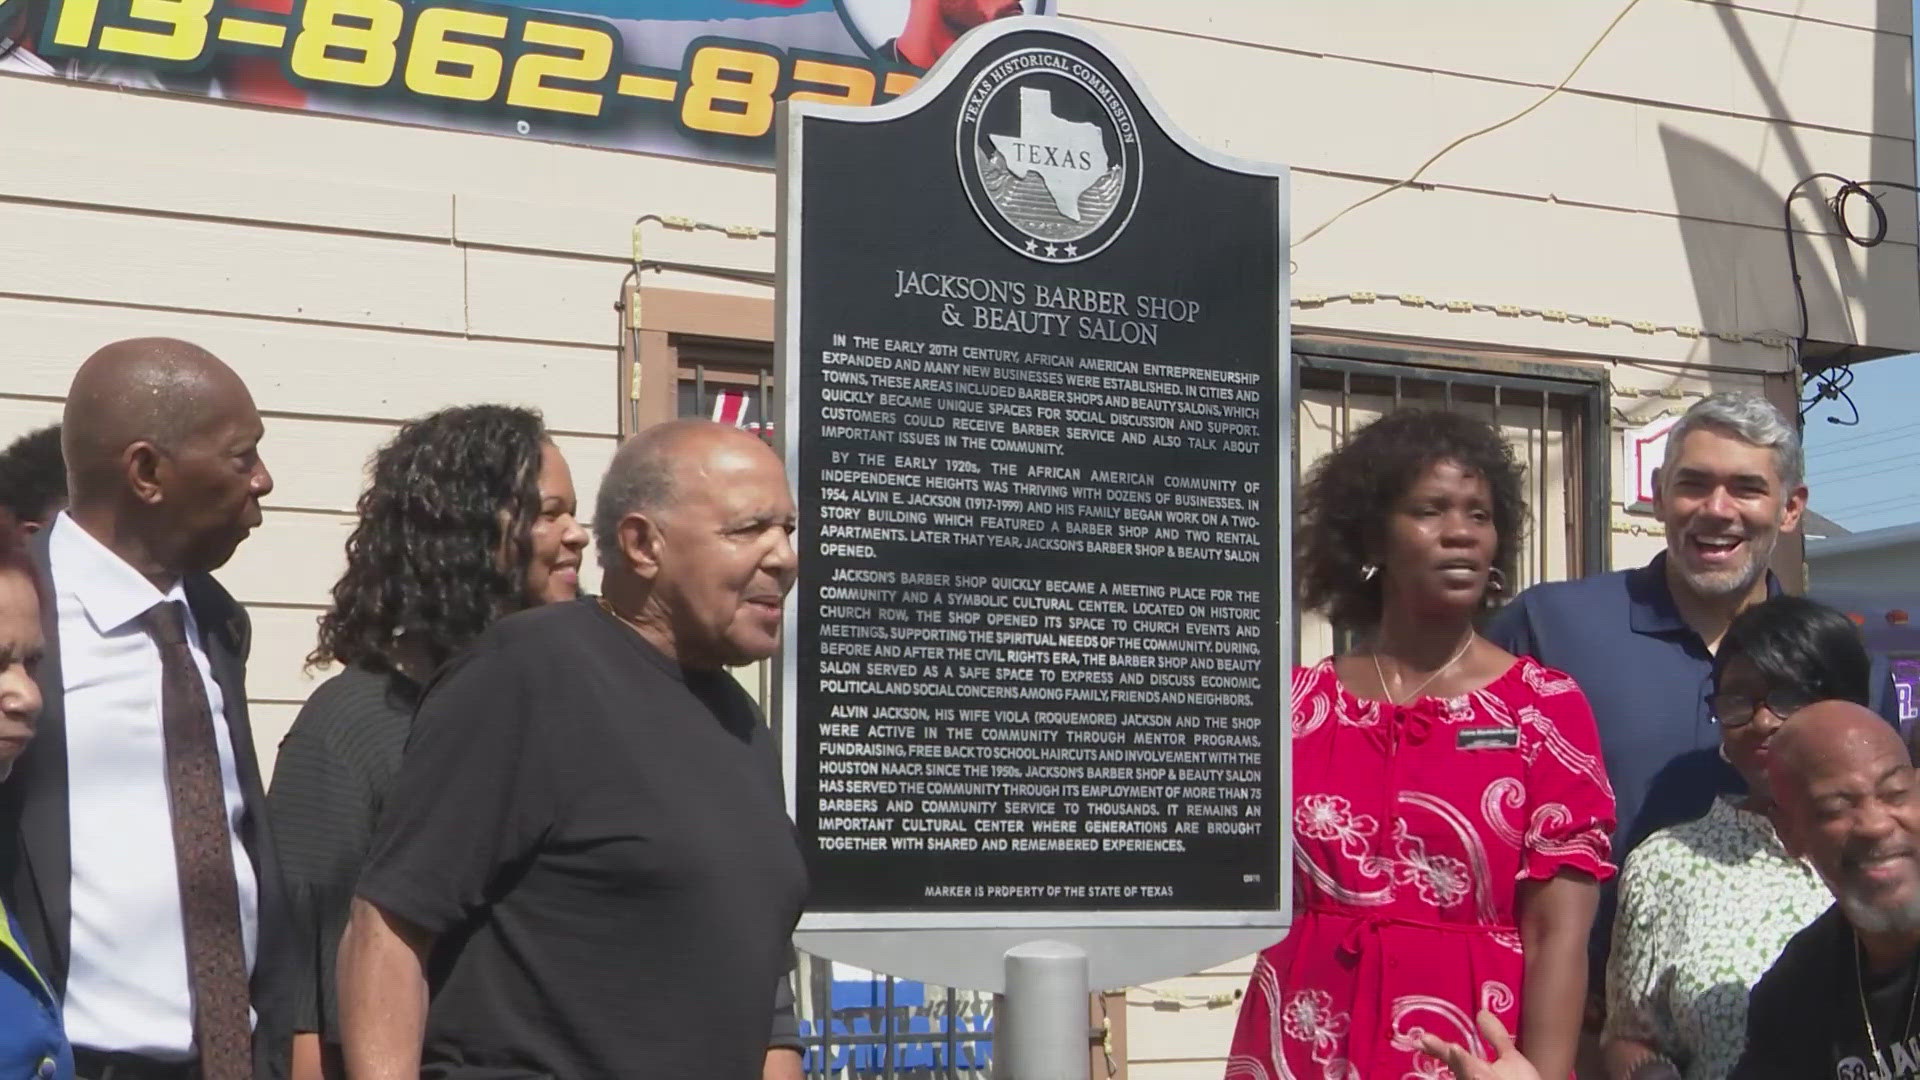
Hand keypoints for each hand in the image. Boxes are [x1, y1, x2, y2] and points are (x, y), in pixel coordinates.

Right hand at [1418, 1010, 1541, 1079]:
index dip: (1437, 1046)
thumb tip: (1482, 1012)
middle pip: (1459, 1067)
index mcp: (1473, 1068)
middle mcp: (1471, 1077)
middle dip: (1448, 1056)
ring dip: (1464, 1066)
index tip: (1422, 1038)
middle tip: (1433, 1044)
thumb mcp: (1510, 1058)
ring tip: (1460, 1055)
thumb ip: (1495, 1037)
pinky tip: (1479, 1073)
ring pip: (1470, 1075)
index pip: (1451, 1055)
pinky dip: (1479, 1076)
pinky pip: (1484, 1079)